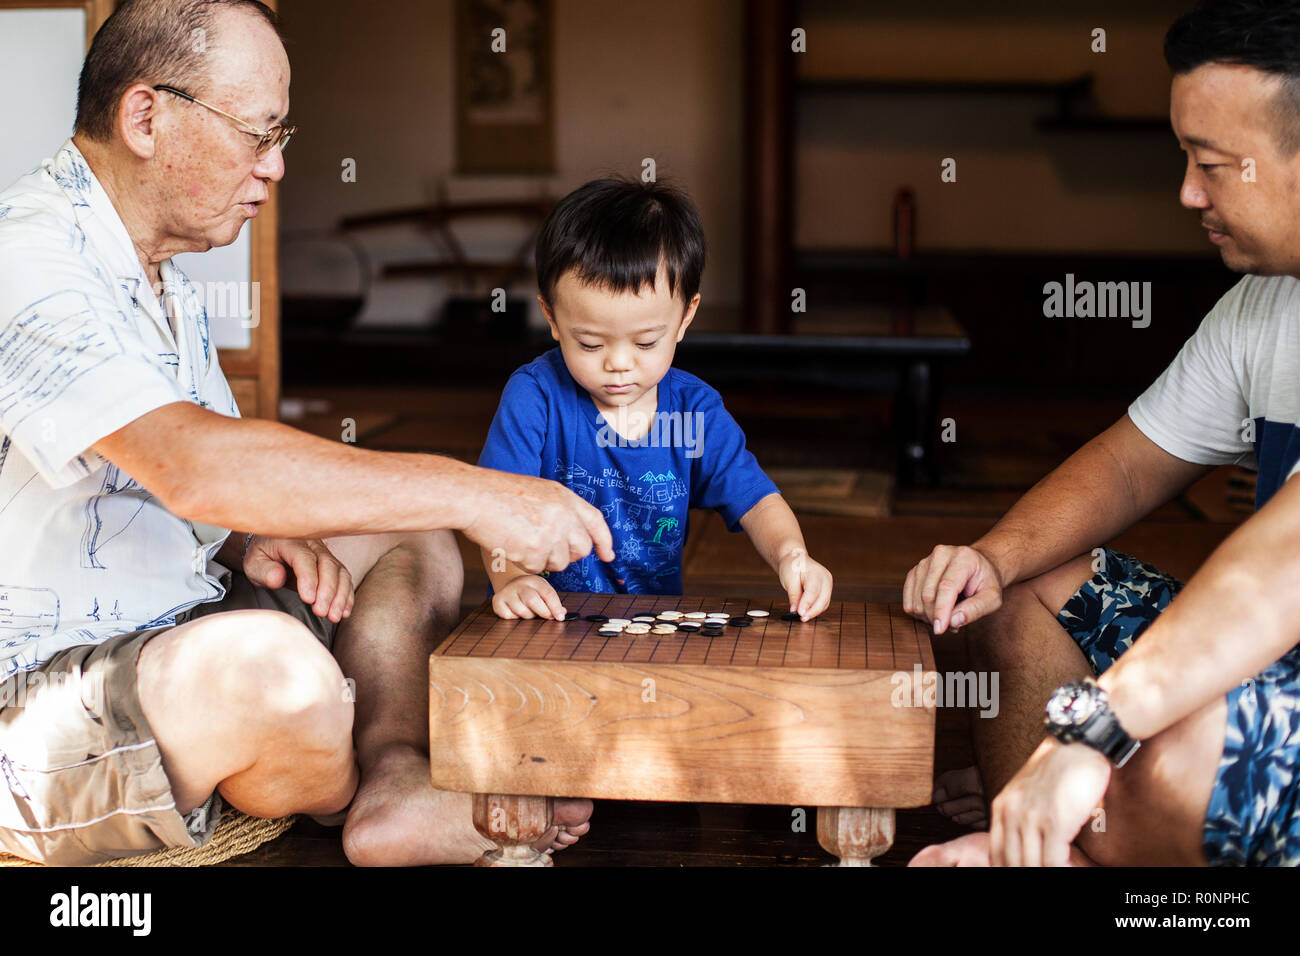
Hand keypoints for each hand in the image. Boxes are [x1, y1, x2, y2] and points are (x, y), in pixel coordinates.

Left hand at [243, 536, 353, 622]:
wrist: (272, 547)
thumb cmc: (263, 557)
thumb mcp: (254, 563)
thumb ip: (264, 570)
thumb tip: (278, 577)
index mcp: (292, 542)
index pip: (305, 559)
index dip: (309, 579)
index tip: (308, 599)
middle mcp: (313, 545)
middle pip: (328, 565)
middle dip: (328, 591)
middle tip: (321, 612)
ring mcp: (325, 554)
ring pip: (340, 572)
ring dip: (340, 596)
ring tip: (334, 616)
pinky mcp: (332, 566)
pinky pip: (345, 579)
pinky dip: (346, 595)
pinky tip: (344, 611)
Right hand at [462, 469, 614, 574]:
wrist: (475, 497)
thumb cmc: (499, 494)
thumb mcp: (538, 491)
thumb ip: (560, 509)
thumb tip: (574, 533)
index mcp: (565, 497)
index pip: (596, 521)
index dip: (604, 540)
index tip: (608, 554)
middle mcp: (564, 515)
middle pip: (581, 548)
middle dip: (568, 554)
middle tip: (547, 549)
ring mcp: (551, 533)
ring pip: (559, 562)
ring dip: (543, 559)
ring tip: (522, 540)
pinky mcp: (535, 550)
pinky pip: (537, 568)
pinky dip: (525, 563)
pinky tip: (512, 545)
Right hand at [491, 574, 565, 619]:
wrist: (509, 584)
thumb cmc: (530, 591)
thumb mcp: (543, 591)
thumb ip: (552, 601)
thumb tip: (562, 613)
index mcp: (534, 581)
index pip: (547, 593)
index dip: (555, 607)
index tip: (560, 617)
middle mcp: (519, 584)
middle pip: (532, 600)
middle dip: (542, 612)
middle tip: (547, 617)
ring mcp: (507, 592)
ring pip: (521, 611)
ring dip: (529, 616)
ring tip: (530, 613)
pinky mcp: (497, 601)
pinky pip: (508, 616)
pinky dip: (515, 618)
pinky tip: (516, 613)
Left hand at [778, 548, 832, 620]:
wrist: (795, 559)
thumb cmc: (791, 567)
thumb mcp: (789, 580)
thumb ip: (793, 595)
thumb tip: (795, 610)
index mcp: (816, 572)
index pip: (813, 591)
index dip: (807, 603)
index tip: (800, 613)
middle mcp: (825, 578)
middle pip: (822, 598)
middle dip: (813, 611)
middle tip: (802, 618)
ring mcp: (828, 584)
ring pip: (824, 603)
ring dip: (814, 612)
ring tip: (803, 618)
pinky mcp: (826, 590)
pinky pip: (823, 602)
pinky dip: (816, 609)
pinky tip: (807, 613)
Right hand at [903, 544, 1003, 634]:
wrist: (978, 567)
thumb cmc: (986, 582)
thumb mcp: (993, 597)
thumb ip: (976, 609)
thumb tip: (952, 621)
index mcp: (963, 557)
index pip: (946, 587)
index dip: (941, 610)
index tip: (939, 630)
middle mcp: (940, 554)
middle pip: (928, 594)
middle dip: (936, 617)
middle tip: (952, 625)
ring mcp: (925, 561)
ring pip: (916, 599)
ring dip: (928, 616)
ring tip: (947, 616)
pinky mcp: (915, 571)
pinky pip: (908, 599)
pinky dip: (919, 612)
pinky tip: (935, 612)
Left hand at [989, 737, 1110, 865]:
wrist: (1079, 742)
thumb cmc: (1059, 768)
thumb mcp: (1027, 790)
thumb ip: (1022, 814)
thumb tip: (1028, 844)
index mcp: (1002, 806)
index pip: (996, 853)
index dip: (1006, 869)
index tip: (1018, 872)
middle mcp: (1012, 813)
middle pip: (1012, 863)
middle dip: (1025, 873)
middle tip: (1042, 875)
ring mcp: (1032, 818)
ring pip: (1032, 866)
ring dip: (1045, 873)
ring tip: (1061, 871)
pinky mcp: (1056, 821)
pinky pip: (1054, 862)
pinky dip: (1063, 870)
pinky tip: (1071, 868)